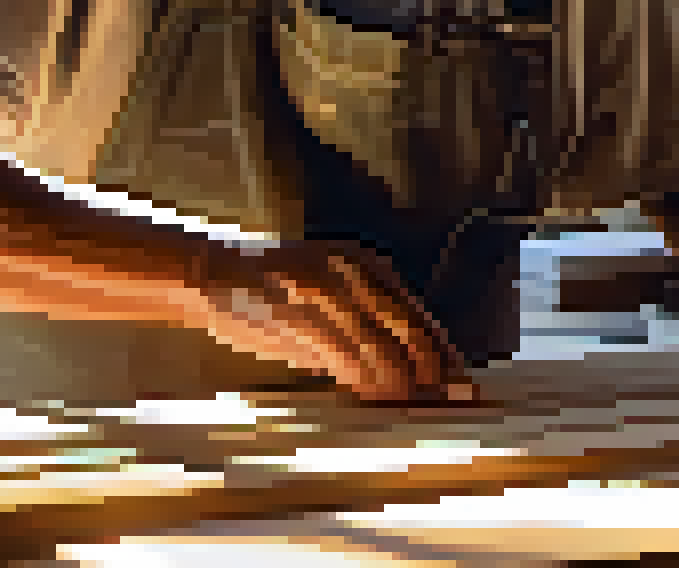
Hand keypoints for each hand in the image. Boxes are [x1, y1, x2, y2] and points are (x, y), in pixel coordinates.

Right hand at [195, 238, 479, 404]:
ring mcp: (331, 292)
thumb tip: (409, 374)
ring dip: (403, 388)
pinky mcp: (306, 316)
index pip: (420, 316)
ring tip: (413, 410)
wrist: (213, 278)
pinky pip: (350, 360)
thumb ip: (364, 329)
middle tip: (449, 406)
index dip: (446, 356)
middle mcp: (356, 273)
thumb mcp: (327, 302)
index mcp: (367, 266)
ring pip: (386, 351)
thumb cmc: (270, 297)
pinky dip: (368, 385)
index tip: (465, 387)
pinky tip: (376, 400)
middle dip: (435, 376)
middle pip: (414, 333)